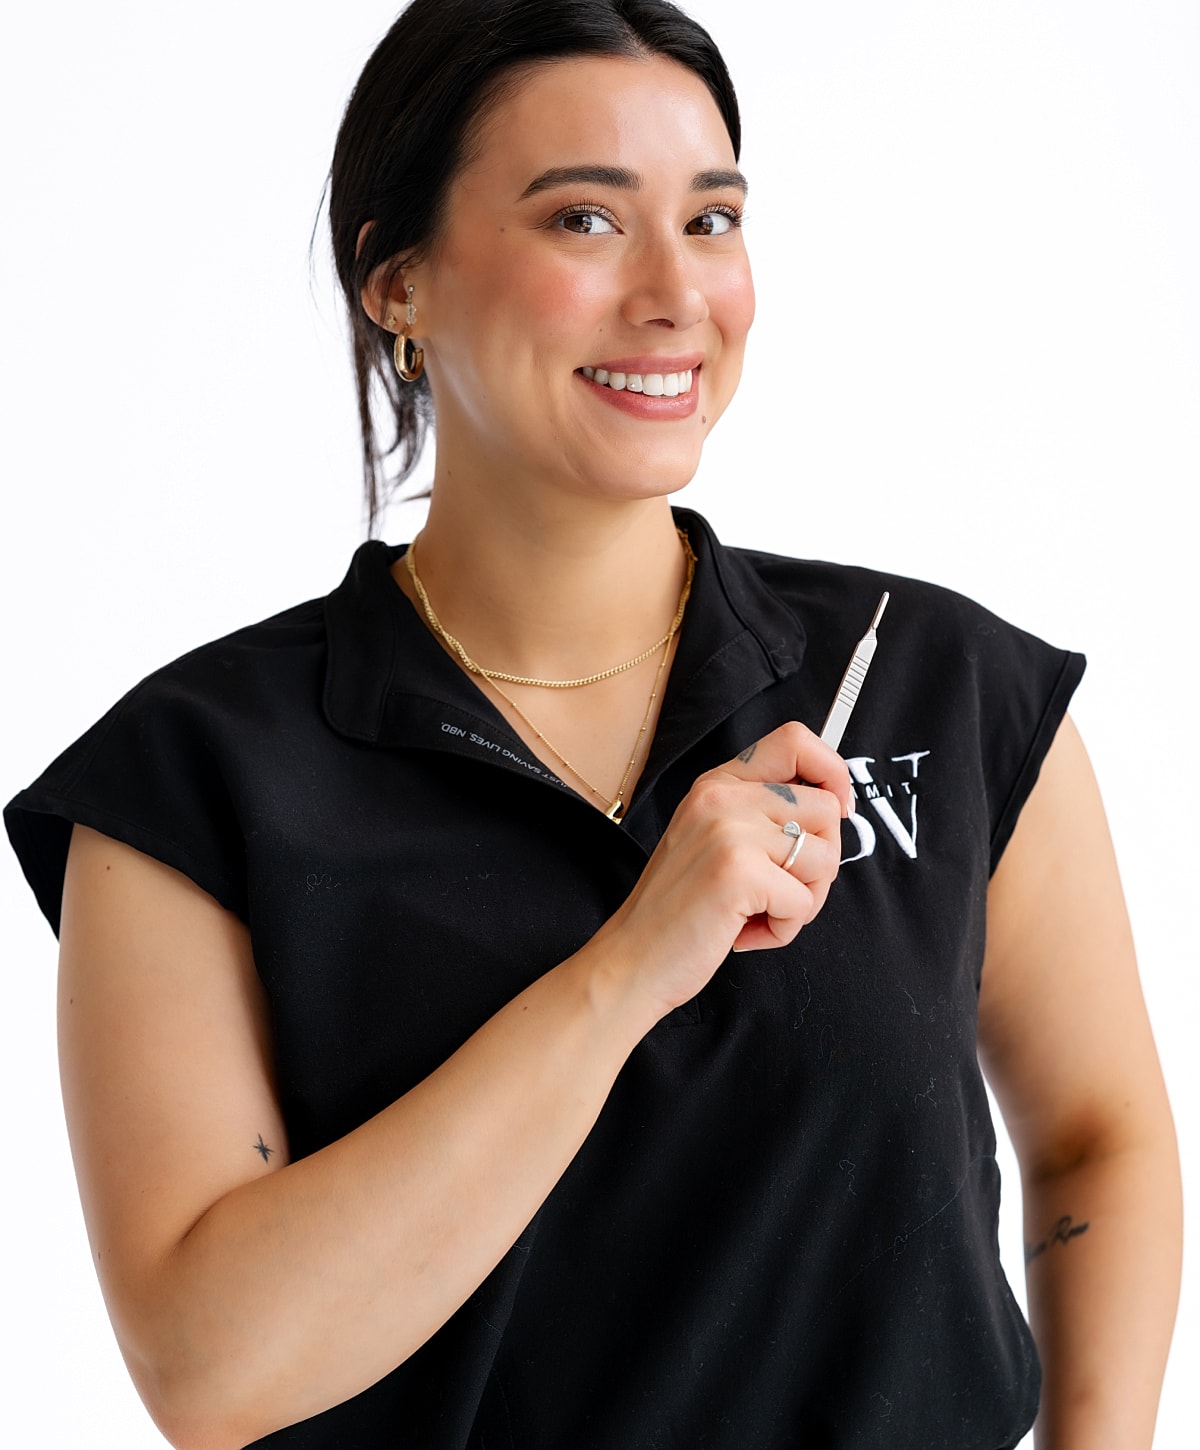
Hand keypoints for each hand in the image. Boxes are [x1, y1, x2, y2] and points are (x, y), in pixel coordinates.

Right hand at [596, 721, 851, 1022]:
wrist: (633, 959)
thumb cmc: (680, 909)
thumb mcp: (712, 840)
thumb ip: (760, 814)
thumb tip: (835, 805)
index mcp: (718, 785)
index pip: (796, 741)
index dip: (833, 771)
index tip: (838, 809)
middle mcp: (722, 798)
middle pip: (825, 809)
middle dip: (820, 862)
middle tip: (779, 890)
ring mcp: (729, 832)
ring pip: (825, 858)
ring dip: (803, 900)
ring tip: (757, 912)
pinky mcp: (738, 873)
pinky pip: (804, 902)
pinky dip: (784, 929)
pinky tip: (745, 931)